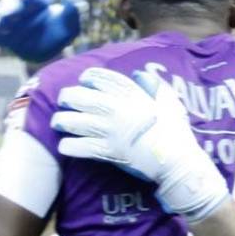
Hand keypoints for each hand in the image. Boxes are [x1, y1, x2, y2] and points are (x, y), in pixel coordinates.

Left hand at [51, 67, 228, 222]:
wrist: (176, 161)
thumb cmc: (176, 131)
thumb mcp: (170, 101)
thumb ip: (155, 85)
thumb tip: (138, 74)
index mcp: (133, 95)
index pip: (104, 79)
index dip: (90, 77)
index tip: (84, 79)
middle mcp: (118, 110)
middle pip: (84, 98)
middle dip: (69, 97)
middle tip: (63, 99)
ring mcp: (110, 131)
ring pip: (77, 121)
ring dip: (63, 121)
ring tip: (57, 122)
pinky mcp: (108, 151)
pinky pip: (81, 147)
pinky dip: (70, 146)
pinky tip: (64, 146)